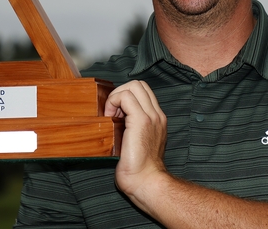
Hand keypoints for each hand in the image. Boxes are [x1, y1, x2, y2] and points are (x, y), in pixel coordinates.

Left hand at [103, 80, 168, 198]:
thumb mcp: (136, 143)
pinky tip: (109, 118)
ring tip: (111, 115)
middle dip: (121, 92)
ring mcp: (151, 116)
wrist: (146, 182)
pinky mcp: (141, 120)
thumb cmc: (138, 169)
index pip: (143, 93)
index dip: (126, 97)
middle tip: (112, 112)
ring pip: (134, 86)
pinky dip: (114, 102)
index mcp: (157, 120)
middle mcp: (157, 115)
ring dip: (117, 96)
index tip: (115, 114)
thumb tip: (114, 118)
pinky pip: (126, 97)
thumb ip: (131, 129)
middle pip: (139, 85)